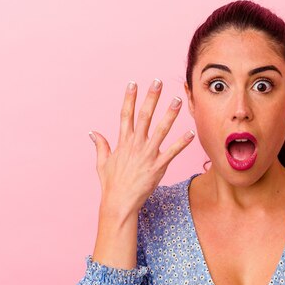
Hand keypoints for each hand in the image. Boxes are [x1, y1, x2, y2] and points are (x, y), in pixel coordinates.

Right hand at [89, 79, 194, 217]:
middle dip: (151, 98)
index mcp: (123, 142)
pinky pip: (172, 152)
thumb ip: (100, 146)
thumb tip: (93, 133)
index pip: (126, 114)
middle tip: (158, 82)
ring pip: (161, 130)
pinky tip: (191, 133)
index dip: (129, 98)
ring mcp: (147, 155)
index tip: (133, 83)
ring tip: (178, 100)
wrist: (119, 203)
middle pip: (144, 116)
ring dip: (170, 114)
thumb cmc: (111, 184)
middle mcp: (136, 145)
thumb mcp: (102, 163)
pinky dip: (182, 143)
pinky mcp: (158, 167)